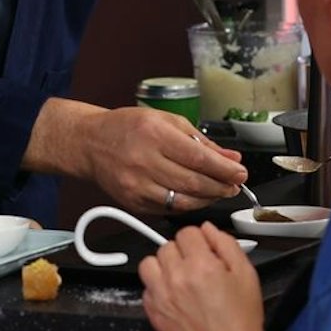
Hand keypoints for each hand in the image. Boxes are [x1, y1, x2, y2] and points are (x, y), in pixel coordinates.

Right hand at [72, 106, 246, 214]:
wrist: (90, 143)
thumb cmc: (128, 127)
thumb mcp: (167, 121)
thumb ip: (201, 142)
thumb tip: (230, 158)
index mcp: (155, 135)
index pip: (200, 159)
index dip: (225, 170)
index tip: (240, 173)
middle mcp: (145, 161)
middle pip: (194, 183)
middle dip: (221, 187)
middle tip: (234, 185)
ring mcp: (137, 185)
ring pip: (184, 201)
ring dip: (208, 199)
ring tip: (219, 192)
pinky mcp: (133, 202)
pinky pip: (168, 209)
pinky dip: (188, 205)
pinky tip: (197, 197)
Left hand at [139, 224, 267, 330]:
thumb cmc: (242, 322)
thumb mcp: (247, 275)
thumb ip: (226, 245)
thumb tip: (209, 229)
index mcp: (201, 264)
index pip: (187, 232)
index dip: (200, 240)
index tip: (206, 251)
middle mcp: (175, 277)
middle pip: (167, 246)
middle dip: (182, 252)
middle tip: (198, 268)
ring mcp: (160, 296)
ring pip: (149, 263)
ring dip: (163, 266)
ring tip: (181, 279)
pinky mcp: (153, 313)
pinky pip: (147, 288)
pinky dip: (158, 288)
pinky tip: (176, 298)